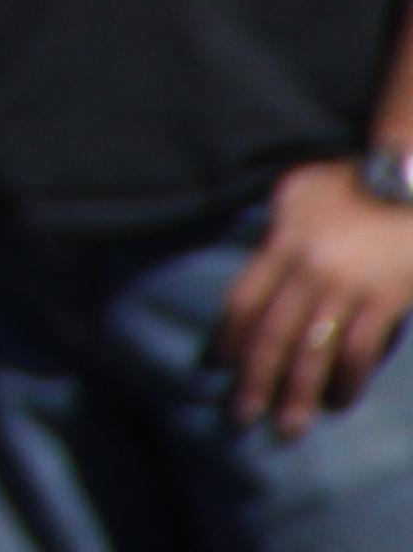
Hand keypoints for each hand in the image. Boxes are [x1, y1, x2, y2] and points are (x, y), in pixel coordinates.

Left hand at [223, 161, 412, 436]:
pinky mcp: (385, 301)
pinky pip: (361, 349)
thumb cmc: (347, 182)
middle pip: (272, 334)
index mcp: (281, 244)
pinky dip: (348, 379)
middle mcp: (308, 271)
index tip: (214, 367)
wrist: (409, 180)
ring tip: (287, 427)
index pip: (243, 299)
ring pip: (314, 350)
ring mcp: (348, 289)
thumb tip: (255, 266)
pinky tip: (339, 401)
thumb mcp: (294, 194)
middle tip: (240, 417)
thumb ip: (272, 232)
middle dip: (255, 379)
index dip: (228, 336)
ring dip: (299, 391)